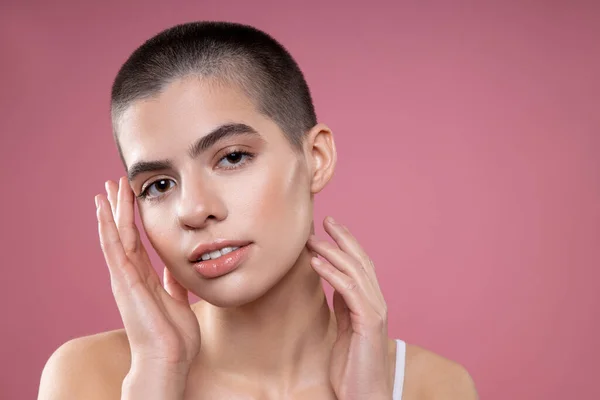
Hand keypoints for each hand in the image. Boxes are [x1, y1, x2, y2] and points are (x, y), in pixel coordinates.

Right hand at [95, 176, 200, 375]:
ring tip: (105, 189)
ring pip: (115, 237)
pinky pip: (114, 250)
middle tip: (113, 184)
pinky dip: (107, 229)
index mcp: (143, 279)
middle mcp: (130, 276)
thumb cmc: (174, 336)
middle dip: (118, 208)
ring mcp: (124, 279)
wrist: (169, 358)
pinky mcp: (124, 282)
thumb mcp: (178, 300)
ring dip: (110, 212)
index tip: (130, 198)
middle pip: (122, 234)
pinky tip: (102, 211)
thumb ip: (173, 284)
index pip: (136, 241)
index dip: (132, 219)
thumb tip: (176, 268)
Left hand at [306, 217, 391, 399]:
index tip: (328, 228)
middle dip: (343, 238)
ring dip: (332, 251)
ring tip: (311, 239)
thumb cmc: (352, 367)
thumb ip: (343, 305)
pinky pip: (349, 290)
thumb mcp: (345, 329)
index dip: (346, 244)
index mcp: (370, 303)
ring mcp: (376, 311)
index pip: (360, 265)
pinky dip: (332, 273)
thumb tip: (333, 283)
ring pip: (356, 271)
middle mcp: (377, 302)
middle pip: (361, 260)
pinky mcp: (369, 322)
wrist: (364, 396)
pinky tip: (315, 262)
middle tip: (325, 219)